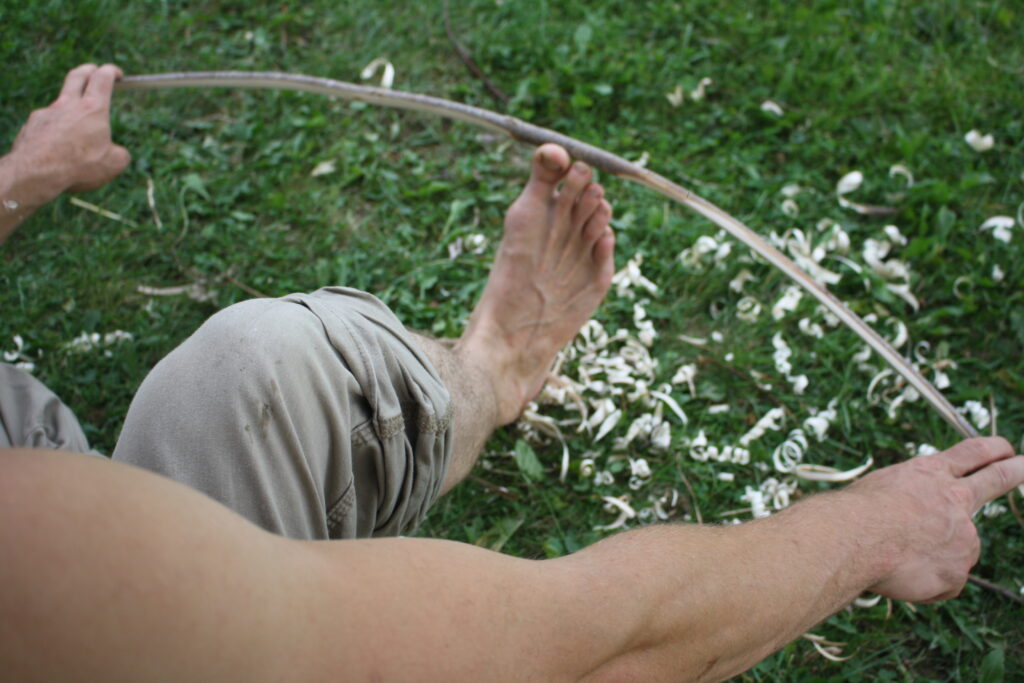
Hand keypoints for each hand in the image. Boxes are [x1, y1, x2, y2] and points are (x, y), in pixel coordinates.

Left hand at [7, 63, 130, 204]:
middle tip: (95, 71)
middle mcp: (68, 105)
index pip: (102, 78)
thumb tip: (118, 152)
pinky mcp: (32, 125)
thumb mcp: (113, 164)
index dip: (111, 71)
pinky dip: (55, 128)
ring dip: (71, 106)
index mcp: (93, 109)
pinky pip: (47, 122)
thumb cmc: (79, 166)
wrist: (37, 172)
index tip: (116, 74)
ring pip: (61, 102)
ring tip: (77, 125)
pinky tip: (57, 145)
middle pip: (77, 75)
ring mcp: (47, 113)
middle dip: (88, 70)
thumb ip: (120, 153)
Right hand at [848, 437, 1023, 602]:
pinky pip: (945, 581)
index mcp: (930, 474)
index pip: (972, 453)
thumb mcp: (881, 489)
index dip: (993, 449)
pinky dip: (926, 582)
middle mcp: (954, 500)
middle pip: (997, 479)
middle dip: (1016, 470)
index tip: (1006, 449)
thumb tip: (911, 522)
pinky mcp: (958, 571)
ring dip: (935, 555)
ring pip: (957, 548)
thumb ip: (908, 500)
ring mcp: (963, 536)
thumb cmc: (854, 513)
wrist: (853, 539)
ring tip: (897, 556)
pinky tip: (903, 573)